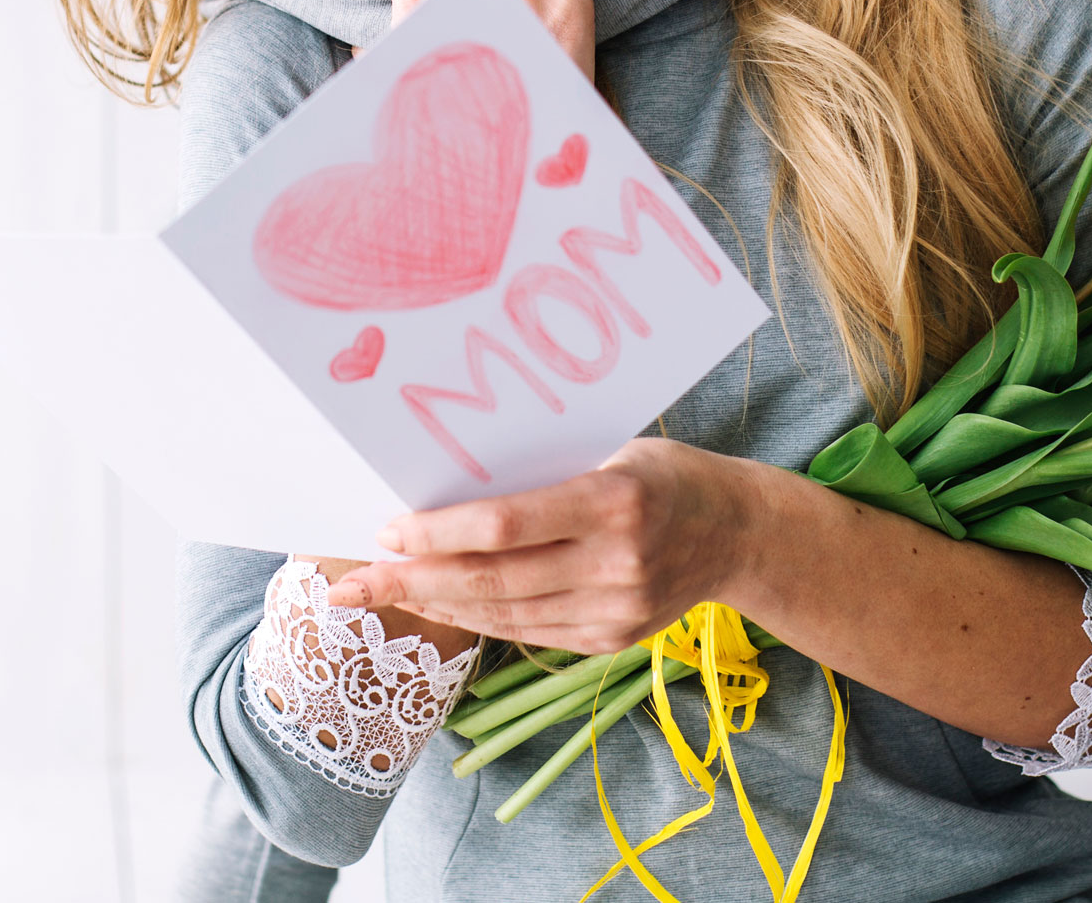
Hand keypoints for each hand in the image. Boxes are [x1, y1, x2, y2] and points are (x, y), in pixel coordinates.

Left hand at [322, 439, 761, 654]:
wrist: (740, 533)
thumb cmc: (667, 472)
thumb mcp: (613, 450)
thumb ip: (546, 477)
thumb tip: (451, 488)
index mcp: (614, 503)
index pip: (505, 526)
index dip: (438, 533)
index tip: (388, 529)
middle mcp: (614, 564)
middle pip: (491, 580)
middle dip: (411, 581)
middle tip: (351, 582)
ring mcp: (614, 611)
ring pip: (502, 615)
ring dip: (434, 605)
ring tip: (380, 594)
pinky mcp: (611, 640)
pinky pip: (527, 633)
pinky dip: (477, 619)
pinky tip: (440, 603)